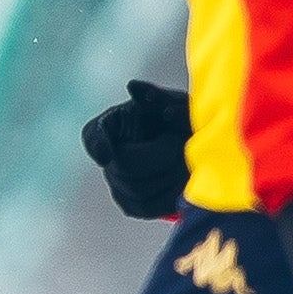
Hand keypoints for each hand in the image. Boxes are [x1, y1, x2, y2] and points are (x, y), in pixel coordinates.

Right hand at [78, 79, 193, 221]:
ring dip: (169, 175)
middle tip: (182, 143)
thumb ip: (157, 96)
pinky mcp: (131, 204)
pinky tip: (182, 183)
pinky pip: (146, 207)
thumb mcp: (176, 102)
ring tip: (188, 160)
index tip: (106, 156)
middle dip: (158, 155)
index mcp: (111, 124)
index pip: (93, 136)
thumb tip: (133, 87)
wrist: (199, 145)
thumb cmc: (186, 117)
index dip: (97, 146)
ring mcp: (116, 181)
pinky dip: (170, 197)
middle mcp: (108, 154)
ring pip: (137, 189)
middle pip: (124, 166)